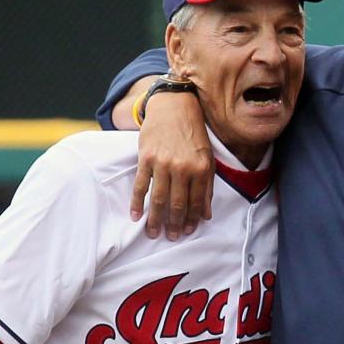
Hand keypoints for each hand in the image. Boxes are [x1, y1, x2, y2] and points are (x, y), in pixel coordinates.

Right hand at [131, 91, 213, 239]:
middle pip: (177, 204)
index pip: (197, 201)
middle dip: (174, 224)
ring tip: (153, 232)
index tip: (188, 231)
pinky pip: (141, 185)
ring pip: (159, 198)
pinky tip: (136, 216)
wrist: (174, 106)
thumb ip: (208, 186)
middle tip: (171, 237)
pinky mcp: (146, 158)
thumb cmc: (193, 134)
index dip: (192, 219)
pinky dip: (137, 203)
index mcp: (201, 168)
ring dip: (155, 219)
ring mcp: (163, 163)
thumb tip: (206, 214)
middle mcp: (183, 167)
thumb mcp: (208, 157)